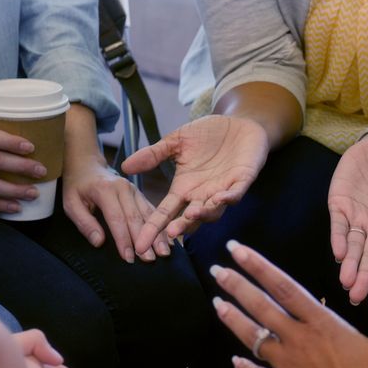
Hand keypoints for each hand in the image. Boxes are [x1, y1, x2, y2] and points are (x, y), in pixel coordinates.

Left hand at [62, 156, 168, 261]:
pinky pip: (151, 211)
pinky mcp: (140, 194)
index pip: (117, 218)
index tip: (128, 258)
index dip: (123, 239)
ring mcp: (135, 190)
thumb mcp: (70, 203)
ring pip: (147, 215)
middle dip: (143, 240)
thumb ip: (84, 222)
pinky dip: (159, 226)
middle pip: (136, 218)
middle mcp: (124, 188)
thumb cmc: (77, 186)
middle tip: (149, 260)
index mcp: (105, 190)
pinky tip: (166, 239)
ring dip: (156, 234)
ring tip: (162, 253)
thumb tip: (99, 242)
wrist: (88, 165)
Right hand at [121, 115, 268, 250]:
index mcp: (184, 188)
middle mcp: (202, 194)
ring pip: (213, 210)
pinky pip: (236, 193)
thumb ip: (154, 154)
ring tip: (191, 215)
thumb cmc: (208, 134)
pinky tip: (221, 197)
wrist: (239, 123)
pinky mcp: (242, 181)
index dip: (154, 227)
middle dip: (181, 226)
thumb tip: (125, 166)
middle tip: (170, 234)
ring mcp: (223, 190)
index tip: (141, 243)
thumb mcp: (177, 142)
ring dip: (204, 214)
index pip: (166, 212)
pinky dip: (230, 197)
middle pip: (190, 218)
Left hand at [210, 240, 367, 367]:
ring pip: (252, 337)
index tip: (237, 251)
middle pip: (260, 306)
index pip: (284, 286)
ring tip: (217, 303)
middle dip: (236, 285)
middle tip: (217, 270)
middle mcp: (298, 341)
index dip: (258, 266)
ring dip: (233, 319)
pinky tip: (235, 362)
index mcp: (322, 325)